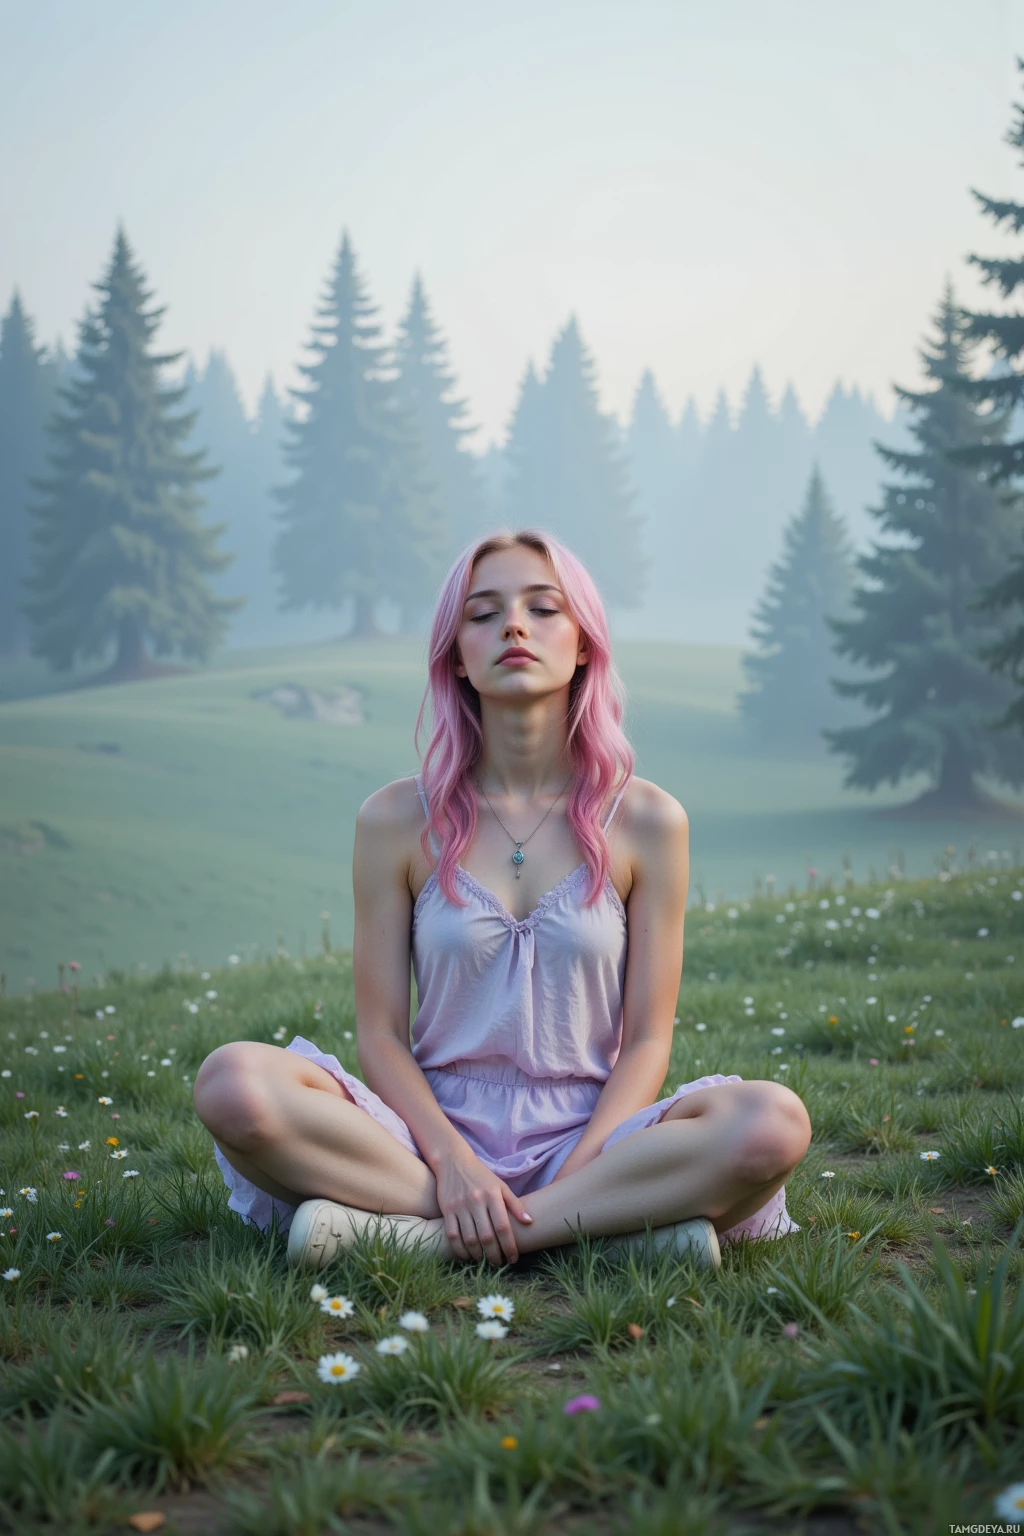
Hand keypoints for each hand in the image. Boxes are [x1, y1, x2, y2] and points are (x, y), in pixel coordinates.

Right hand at [433, 1145, 532, 1265]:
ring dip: (478, 1255)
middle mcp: (476, 1201)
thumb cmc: (481, 1176)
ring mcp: (460, 1206)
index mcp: (493, 1195)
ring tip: (484, 1262)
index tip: (513, 1258)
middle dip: (494, 1255)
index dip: (509, 1246)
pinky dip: (460, 1250)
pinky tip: (467, 1256)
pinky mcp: (446, 1210)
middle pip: (487, 1236)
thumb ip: (515, 1204)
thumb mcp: (500, 1186)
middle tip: (499, 1264)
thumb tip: (530, 1222)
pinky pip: (452, 1236)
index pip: (503, 1226)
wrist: (453, 1162)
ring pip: (469, 1239)